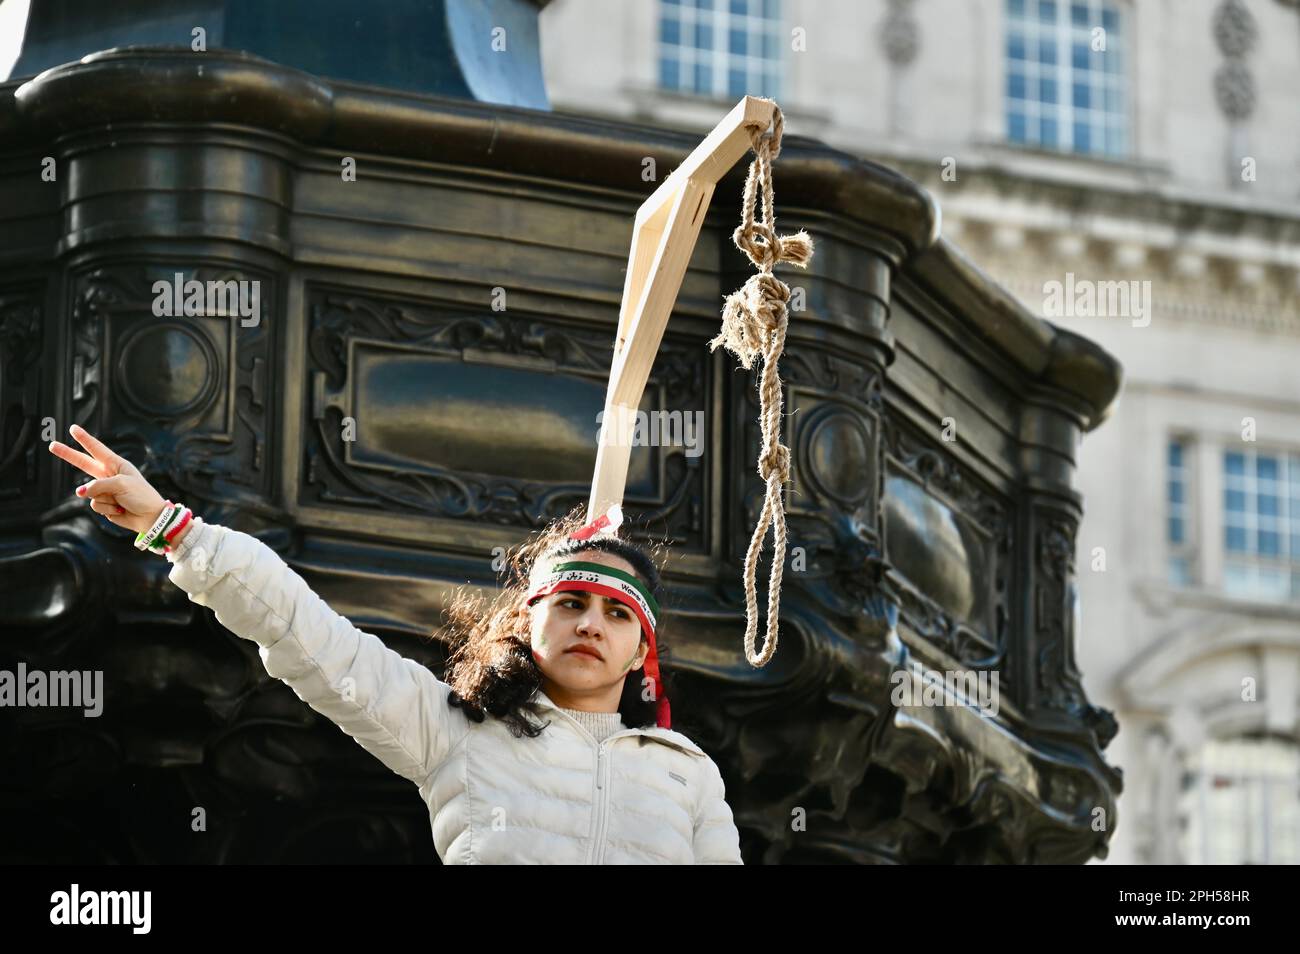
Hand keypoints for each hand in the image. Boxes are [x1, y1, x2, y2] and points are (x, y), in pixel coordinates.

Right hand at [47, 424, 168, 535]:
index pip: (97, 449)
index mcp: (117, 465)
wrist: (151, 517)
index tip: (73, 428)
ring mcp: (105, 490)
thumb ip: (98, 485)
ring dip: (105, 499)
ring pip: (90, 493)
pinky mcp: (104, 504)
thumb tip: (79, 492)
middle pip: (83, 463)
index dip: (84, 439)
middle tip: (52, 445)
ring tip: (121, 501)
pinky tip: (120, 510)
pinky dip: (107, 509)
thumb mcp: (121, 484)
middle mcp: (109, 476)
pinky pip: (95, 505)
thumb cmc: (141, 496)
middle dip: (68, 454)